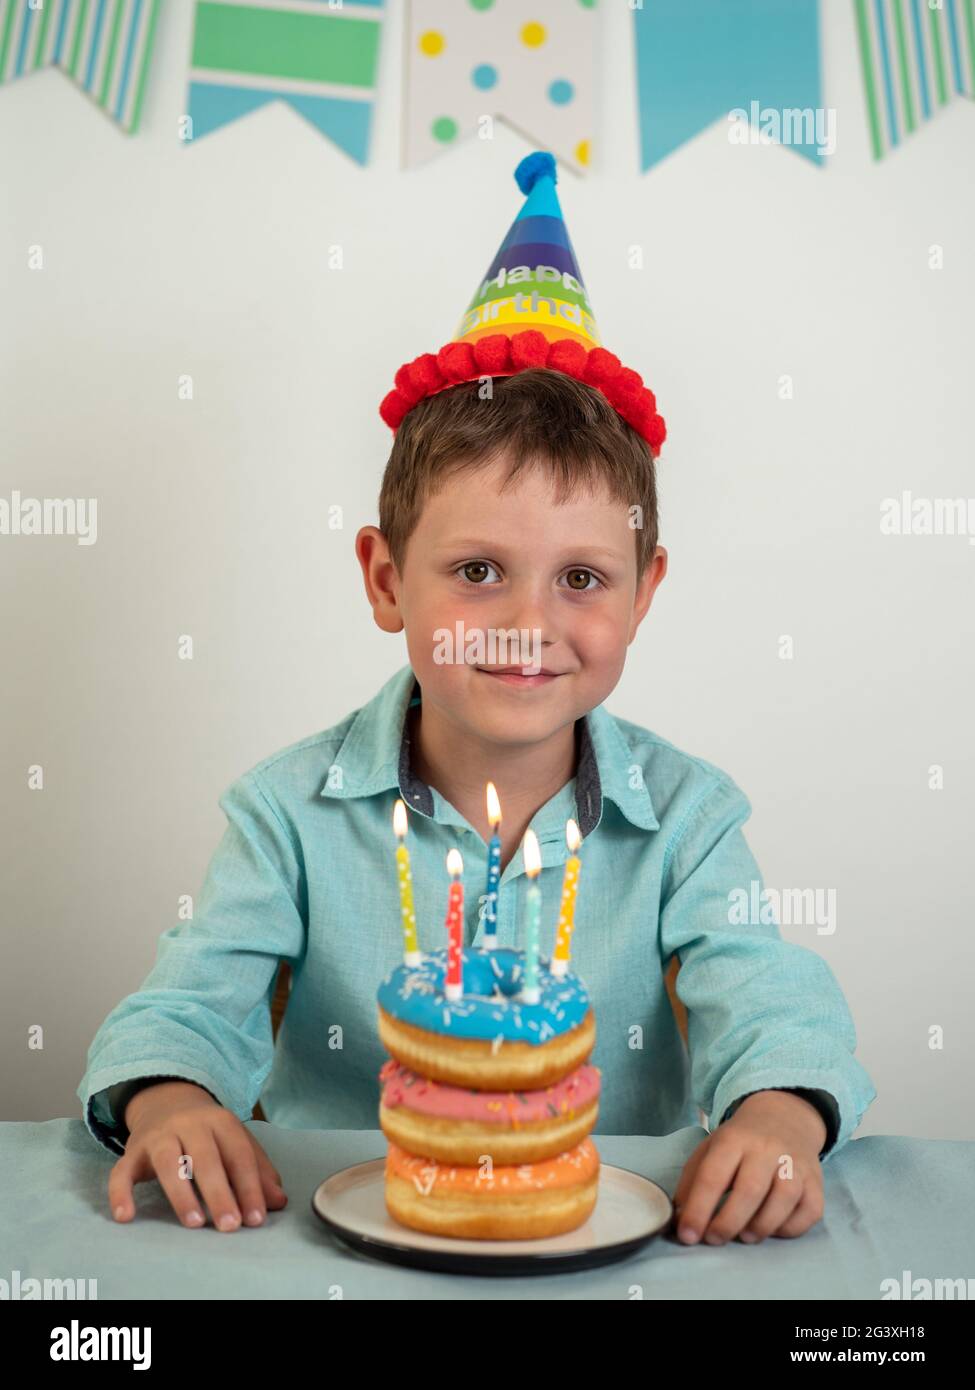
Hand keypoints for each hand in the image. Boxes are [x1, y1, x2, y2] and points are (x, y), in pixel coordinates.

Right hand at [107, 1080, 287, 1230]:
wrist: (166, 1099)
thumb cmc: (207, 1132)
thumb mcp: (235, 1142)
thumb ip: (257, 1170)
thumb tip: (278, 1202)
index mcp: (220, 1122)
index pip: (238, 1154)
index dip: (249, 1186)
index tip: (256, 1219)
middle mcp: (189, 1124)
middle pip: (205, 1158)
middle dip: (220, 1193)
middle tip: (230, 1226)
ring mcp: (158, 1136)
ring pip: (168, 1163)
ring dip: (181, 1194)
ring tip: (194, 1223)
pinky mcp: (132, 1151)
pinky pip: (121, 1171)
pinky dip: (120, 1193)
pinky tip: (126, 1216)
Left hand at [672, 1090, 825, 1244]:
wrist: (784, 1117)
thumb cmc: (741, 1141)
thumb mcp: (710, 1149)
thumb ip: (692, 1182)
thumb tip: (680, 1220)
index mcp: (734, 1139)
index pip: (714, 1175)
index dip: (698, 1209)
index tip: (687, 1235)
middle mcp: (767, 1148)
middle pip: (750, 1190)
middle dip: (728, 1222)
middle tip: (714, 1239)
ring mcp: (795, 1163)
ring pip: (784, 1199)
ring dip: (762, 1226)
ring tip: (744, 1236)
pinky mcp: (816, 1181)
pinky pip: (810, 1210)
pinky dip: (791, 1228)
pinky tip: (773, 1229)